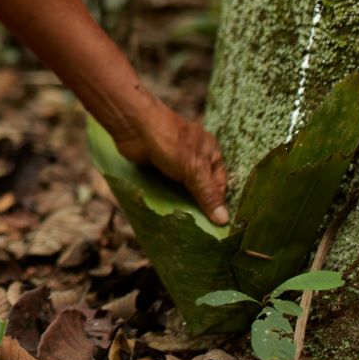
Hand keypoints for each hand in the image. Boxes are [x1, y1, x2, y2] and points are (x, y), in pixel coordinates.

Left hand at [113, 105, 229, 225]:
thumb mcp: (194, 169)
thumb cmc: (170, 141)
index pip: (219, 185)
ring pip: (183, 189)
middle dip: (199, 206)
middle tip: (199, 232)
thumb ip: (208, 194)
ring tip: (184, 229)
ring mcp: (175, 163)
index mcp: (211, 153)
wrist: (134, 126)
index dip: (217, 205)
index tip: (217, 228)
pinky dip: (167, 198)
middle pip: (201, 188)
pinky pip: (166, 187)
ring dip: (181, 204)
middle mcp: (195, 158)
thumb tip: (224, 220)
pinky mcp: (158, 168)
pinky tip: (167, 215)